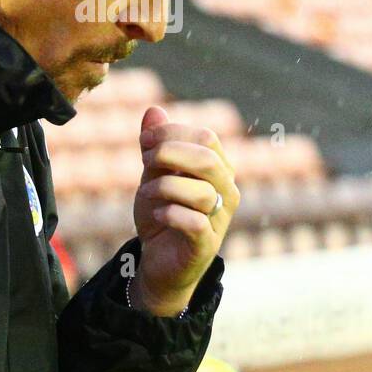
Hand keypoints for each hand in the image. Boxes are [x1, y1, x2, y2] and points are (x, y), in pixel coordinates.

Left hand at [129, 105, 239, 315]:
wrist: (158, 261)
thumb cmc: (162, 214)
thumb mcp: (153, 175)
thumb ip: (155, 146)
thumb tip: (154, 110)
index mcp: (218, 169)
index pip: (206, 137)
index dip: (173, 132)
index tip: (144, 140)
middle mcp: (226, 191)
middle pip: (208, 159)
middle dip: (169, 153)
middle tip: (145, 160)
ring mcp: (219, 219)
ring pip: (201, 191)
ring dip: (164, 186)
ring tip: (145, 193)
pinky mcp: (206, 244)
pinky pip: (194, 222)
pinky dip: (170, 213)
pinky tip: (157, 214)